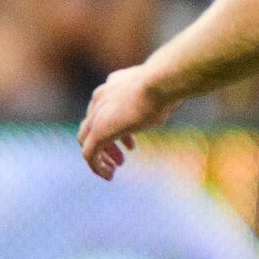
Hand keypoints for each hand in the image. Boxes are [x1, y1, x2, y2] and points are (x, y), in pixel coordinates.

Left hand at [79, 63, 171, 177]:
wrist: (161, 83)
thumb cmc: (169, 85)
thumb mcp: (161, 90)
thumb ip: (158, 97)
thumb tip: (172, 102)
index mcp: (113, 84)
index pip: (106, 109)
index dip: (119, 129)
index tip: (131, 144)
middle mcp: (100, 97)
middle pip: (92, 125)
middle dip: (107, 143)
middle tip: (122, 157)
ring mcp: (96, 114)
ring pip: (86, 140)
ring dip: (101, 156)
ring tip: (115, 169)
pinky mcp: (98, 132)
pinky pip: (89, 154)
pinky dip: (97, 167)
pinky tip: (109, 176)